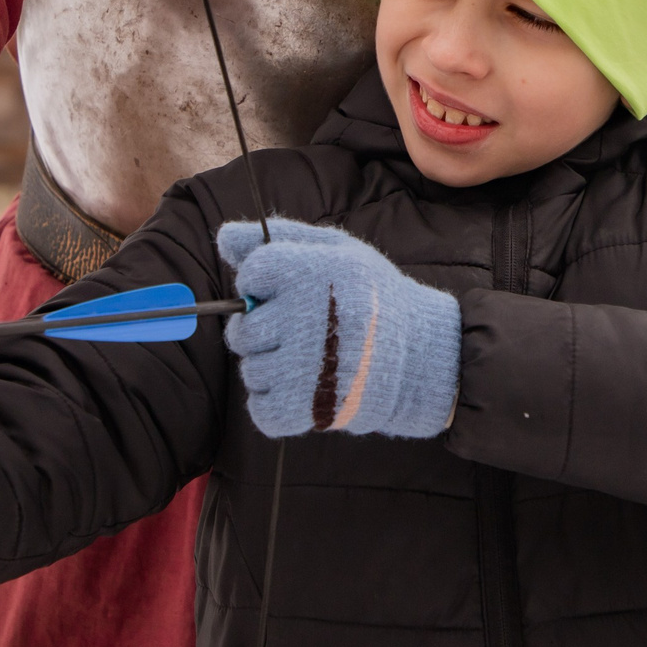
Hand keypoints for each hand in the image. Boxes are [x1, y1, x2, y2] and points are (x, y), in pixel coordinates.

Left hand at [217, 219, 459, 439]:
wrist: (423, 355)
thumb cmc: (374, 297)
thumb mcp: (337, 251)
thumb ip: (282, 238)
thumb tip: (223, 237)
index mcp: (314, 273)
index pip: (252, 273)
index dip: (261, 282)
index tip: (283, 291)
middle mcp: (306, 317)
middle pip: (243, 328)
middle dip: (262, 329)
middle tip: (298, 330)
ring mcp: (305, 366)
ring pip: (251, 369)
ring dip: (271, 367)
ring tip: (307, 359)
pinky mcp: (308, 407)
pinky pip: (260, 409)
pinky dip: (274, 404)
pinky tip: (301, 387)